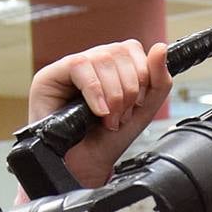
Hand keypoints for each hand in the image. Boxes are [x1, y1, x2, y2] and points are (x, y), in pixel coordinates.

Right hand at [27, 39, 172, 189]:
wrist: (86, 164)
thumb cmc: (109, 139)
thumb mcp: (144, 111)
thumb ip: (158, 81)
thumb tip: (160, 48)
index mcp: (112, 67)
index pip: (132, 49)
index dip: (141, 75)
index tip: (138, 104)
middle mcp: (92, 62)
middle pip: (120, 52)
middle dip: (128, 90)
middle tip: (121, 116)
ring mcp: (71, 67)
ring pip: (102, 58)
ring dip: (112, 95)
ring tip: (107, 118)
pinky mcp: (50, 75)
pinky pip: (80, 66)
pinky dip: (95, 91)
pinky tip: (97, 111)